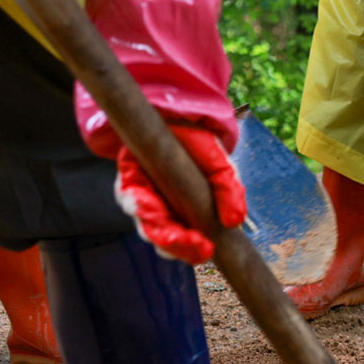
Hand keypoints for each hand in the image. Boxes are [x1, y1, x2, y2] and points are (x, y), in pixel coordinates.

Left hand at [111, 123, 247, 265]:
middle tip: (195, 246)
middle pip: (164, 241)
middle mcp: (164, 211)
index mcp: (188, 213)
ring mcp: (144, 200)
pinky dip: (139, 204)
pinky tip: (147, 201)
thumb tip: (237, 222)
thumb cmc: (201, 144)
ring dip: (158, 230)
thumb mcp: (223, 166)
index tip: (207, 251)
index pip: (188, 241)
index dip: (193, 250)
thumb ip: (230, 191)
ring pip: (146, 226)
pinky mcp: (126, 183)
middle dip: (176, 245)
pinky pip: (130, 200)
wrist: (178, 112)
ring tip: (172, 231)